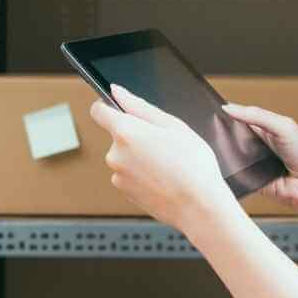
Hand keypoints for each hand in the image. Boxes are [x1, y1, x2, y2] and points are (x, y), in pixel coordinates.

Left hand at [89, 84, 239, 232]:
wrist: (199, 206)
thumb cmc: (192, 166)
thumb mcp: (173, 125)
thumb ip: (139, 106)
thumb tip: (117, 92)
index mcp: (126, 131)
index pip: (98, 111)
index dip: (108, 106)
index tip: (120, 109)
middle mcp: (115, 154)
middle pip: (118, 136)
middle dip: (136, 136)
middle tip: (165, 144)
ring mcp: (118, 175)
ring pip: (126, 156)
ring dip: (141, 157)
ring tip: (168, 164)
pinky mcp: (124, 192)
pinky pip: (130, 175)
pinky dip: (143, 174)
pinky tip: (164, 178)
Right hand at [221, 102, 297, 214]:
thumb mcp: (284, 126)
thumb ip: (257, 115)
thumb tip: (229, 108)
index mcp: (269, 127)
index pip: (243, 116)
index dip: (230, 112)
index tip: (214, 109)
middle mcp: (261, 144)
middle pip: (235, 135)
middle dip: (225, 132)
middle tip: (214, 129)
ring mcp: (256, 162)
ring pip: (232, 154)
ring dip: (228, 151)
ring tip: (223, 147)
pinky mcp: (251, 179)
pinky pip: (236, 173)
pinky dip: (232, 169)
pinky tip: (230, 164)